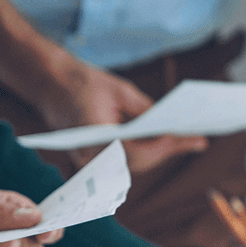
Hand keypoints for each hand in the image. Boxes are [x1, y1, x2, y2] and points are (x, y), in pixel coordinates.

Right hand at [37, 58, 207, 173]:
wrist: (47, 82)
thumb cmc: (82, 82)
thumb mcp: (120, 90)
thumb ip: (146, 110)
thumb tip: (174, 125)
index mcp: (94, 136)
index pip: (138, 150)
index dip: (167, 145)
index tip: (193, 138)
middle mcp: (90, 155)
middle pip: (139, 162)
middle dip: (169, 150)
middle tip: (198, 140)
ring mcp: (89, 161)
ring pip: (133, 164)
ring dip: (159, 153)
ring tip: (186, 140)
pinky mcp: (92, 159)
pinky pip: (123, 160)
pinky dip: (144, 152)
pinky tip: (164, 141)